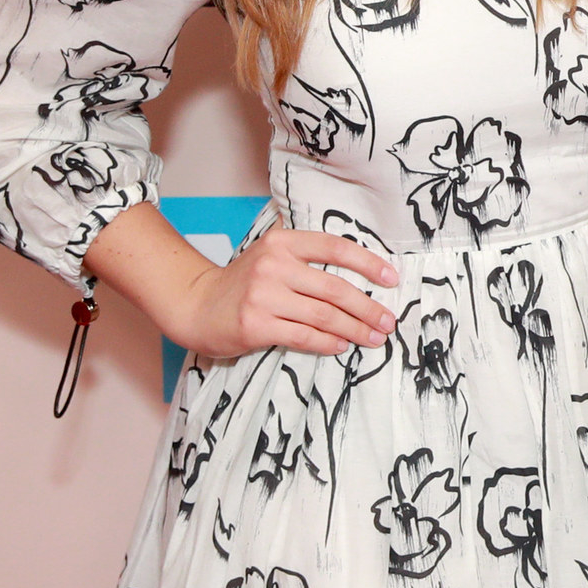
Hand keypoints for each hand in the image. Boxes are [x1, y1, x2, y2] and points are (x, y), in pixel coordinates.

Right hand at [171, 228, 397, 360]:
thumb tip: (360, 273)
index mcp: (282, 242)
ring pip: (323, 315)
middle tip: (388, 321)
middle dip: (368, 308)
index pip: (334, 247)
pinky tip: (342, 345)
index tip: (391, 279)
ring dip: (355, 329)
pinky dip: (328, 343)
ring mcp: (263, 296)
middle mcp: (273, 266)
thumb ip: (306, 257)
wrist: (196, 304)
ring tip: (374, 338)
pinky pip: (304, 337)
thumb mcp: (271, 256)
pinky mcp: (256, 326)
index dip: (368, 263)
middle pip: (335, 288)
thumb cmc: (243, 283)